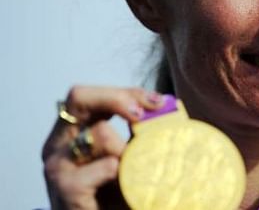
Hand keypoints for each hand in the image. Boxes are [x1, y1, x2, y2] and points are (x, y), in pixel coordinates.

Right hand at [42, 86, 164, 209]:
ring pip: (100, 133)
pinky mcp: (66, 188)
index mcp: (72, 132)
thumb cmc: (116, 196)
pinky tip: (126, 189)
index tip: (158, 101)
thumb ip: (140, 132)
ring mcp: (58, 165)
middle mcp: (58, 144)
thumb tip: (170, 105)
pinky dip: (124, 173)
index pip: (90, 95)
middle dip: (117, 98)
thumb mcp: (129, 157)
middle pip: (79, 97)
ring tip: (136, 172)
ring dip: (128, 149)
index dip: (124, 92)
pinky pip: (107, 165)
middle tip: (144, 113)